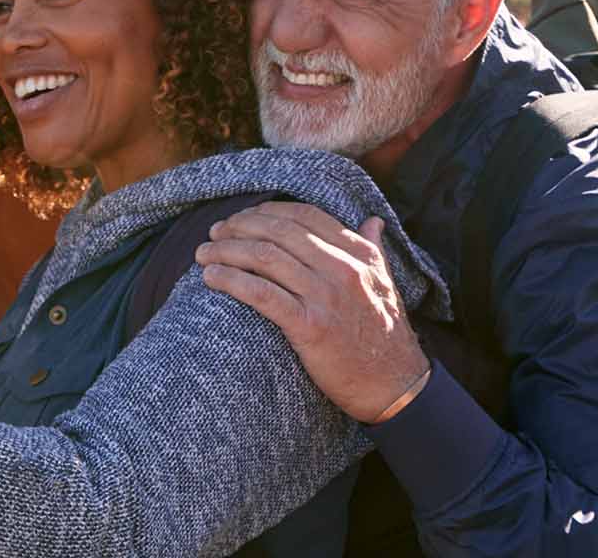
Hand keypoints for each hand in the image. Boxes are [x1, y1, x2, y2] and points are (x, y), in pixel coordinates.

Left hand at [198, 201, 429, 423]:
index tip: (243, 218)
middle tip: (215, 233)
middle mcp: (342, 269)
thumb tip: (373, 221)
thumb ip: (374, 249)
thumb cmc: (386, 334)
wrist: (394, 385)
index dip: (267, 211)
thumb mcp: (387, 282)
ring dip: (227, 251)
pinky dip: (231, 280)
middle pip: (279, 232)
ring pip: (265, 257)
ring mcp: (325, 296)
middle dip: (239, 227)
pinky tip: (211, 277)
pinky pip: (261, 294)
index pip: (305, 216)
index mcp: (358, 254)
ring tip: (203, 254)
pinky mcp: (309, 326)